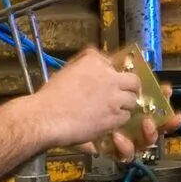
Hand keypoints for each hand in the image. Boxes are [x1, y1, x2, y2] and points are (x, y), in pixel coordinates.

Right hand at [33, 47, 147, 155]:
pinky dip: (119, 118)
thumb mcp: (66, 70)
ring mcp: (114, 97)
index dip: (113, 73)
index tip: (111, 80)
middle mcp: (109, 77)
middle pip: (133, 80)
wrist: (47, 117)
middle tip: (124, 94)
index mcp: (94, 62)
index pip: (113, 62)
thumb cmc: (51, 96)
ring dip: (125, 104)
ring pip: (132, 100)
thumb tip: (93, 62)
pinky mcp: (114, 116)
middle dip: (130, 88)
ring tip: (114, 109)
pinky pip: (126, 116)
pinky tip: (108, 120)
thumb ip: (82, 64)